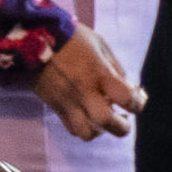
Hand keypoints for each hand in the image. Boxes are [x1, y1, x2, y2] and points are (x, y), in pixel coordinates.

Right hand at [30, 26, 145, 140]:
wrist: (32, 39)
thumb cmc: (70, 38)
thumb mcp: (99, 44)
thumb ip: (114, 67)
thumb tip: (125, 86)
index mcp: (98, 73)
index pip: (127, 98)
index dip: (138, 102)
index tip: (136, 96)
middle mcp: (84, 91)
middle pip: (107, 122)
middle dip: (121, 125)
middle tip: (122, 116)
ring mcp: (67, 101)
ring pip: (87, 133)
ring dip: (100, 129)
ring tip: (101, 118)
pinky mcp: (54, 106)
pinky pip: (71, 128)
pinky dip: (82, 126)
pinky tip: (85, 115)